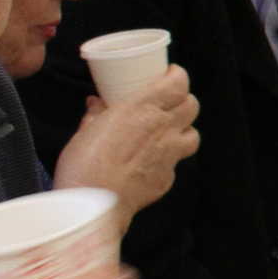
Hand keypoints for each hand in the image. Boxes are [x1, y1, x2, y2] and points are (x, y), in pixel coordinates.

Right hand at [50, 68, 197, 219]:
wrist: (94, 205)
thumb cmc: (84, 165)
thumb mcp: (84, 130)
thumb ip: (96, 114)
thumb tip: (96, 103)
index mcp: (143, 109)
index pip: (178, 83)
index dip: (177, 76)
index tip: (170, 74)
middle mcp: (163, 128)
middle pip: (191, 105)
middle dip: (182, 100)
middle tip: (167, 102)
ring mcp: (170, 154)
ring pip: (193, 134)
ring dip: (183, 129)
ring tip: (167, 131)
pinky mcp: (168, 177)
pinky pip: (177, 162)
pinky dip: (168, 158)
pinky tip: (153, 160)